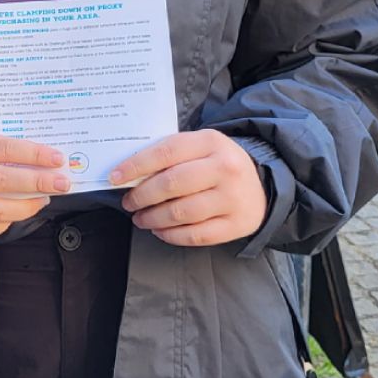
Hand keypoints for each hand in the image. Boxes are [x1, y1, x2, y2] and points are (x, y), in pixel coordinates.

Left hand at [113, 129, 269, 247]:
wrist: (264, 184)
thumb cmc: (217, 162)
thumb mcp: (199, 145)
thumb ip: (170, 154)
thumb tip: (128, 172)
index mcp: (210, 142)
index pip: (164, 153)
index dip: (135, 166)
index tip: (114, 177)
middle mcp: (224, 169)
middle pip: (172, 184)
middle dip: (142, 196)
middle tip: (128, 202)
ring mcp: (232, 199)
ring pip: (182, 213)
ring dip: (154, 218)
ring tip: (140, 218)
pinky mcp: (237, 225)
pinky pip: (198, 235)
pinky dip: (173, 236)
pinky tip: (160, 231)